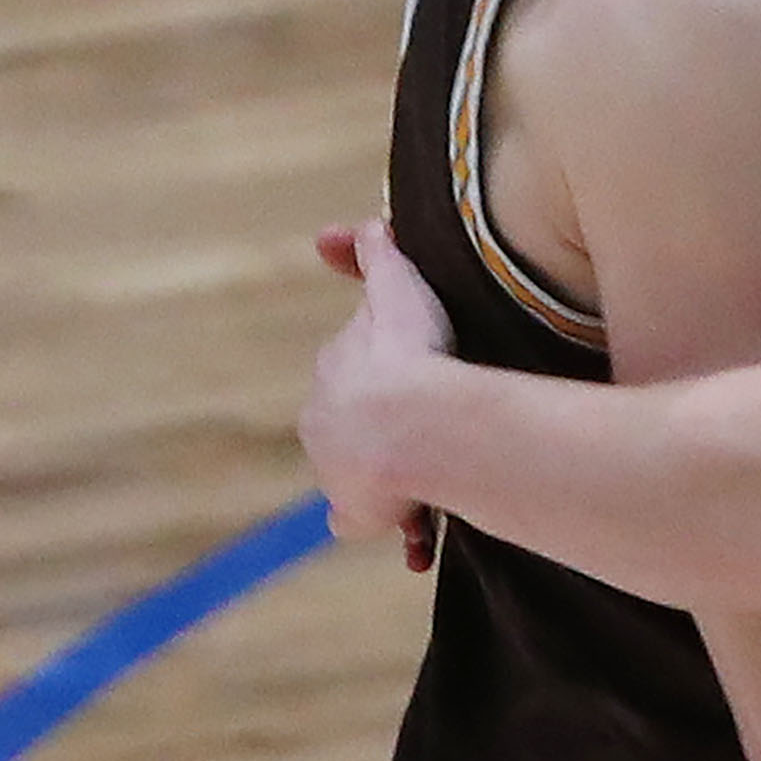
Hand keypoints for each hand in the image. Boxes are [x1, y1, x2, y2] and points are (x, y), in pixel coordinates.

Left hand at [300, 217, 451, 568]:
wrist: (404, 421)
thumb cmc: (410, 351)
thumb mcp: (396, 287)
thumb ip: (378, 253)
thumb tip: (365, 224)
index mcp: (332, 371)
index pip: (353, 373)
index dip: (387, 378)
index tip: (420, 381)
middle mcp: (322, 420)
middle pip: (353, 427)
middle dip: (385, 432)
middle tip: (435, 432)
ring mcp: (336, 470)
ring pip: (365, 473)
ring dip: (394, 479)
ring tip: (438, 482)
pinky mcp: (355, 512)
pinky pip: (367, 521)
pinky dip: (391, 526)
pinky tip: (417, 536)